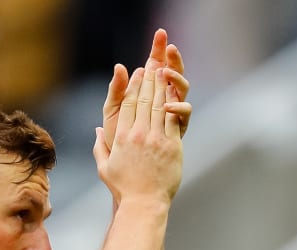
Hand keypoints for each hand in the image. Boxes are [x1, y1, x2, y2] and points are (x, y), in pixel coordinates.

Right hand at [93, 66, 183, 206]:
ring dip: (161, 86)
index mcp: (121, 138)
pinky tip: (175, 92)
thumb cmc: (123, 189)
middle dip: (148, 80)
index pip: (127, 105)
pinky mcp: (171, 146)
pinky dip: (173, 103)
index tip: (136, 73)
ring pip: (159, 106)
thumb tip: (97, 131)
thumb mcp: (104, 168)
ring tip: (164, 71)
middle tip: (152, 63)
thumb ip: (99, 147)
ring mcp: (156, 139)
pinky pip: (172, 119)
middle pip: (143, 100)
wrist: (144, 203)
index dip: (132, 86)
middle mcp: (138, 135)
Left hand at [102, 29, 190, 148]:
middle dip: (172, 58)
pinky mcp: (177, 127)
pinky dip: (178, 105)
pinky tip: (167, 103)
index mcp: (147, 92)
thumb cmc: (117, 139)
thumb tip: (119, 66)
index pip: (155, 64)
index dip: (158, 49)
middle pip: (172, 72)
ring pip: (181, 88)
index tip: (160, 34)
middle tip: (169, 46)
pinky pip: (184, 112)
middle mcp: (163, 99)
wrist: (127, 169)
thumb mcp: (113, 112)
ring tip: (165, 72)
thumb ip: (116, 91)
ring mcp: (172, 112)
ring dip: (176, 77)